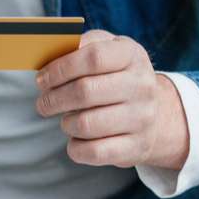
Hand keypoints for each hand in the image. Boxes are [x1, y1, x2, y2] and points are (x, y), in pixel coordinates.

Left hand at [35, 29, 189, 170]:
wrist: (156, 115)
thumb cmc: (118, 78)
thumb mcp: (108, 51)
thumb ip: (81, 46)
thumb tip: (51, 52)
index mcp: (132, 56)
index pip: (93, 57)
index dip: (60, 68)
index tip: (42, 79)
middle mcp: (142, 86)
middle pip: (85, 92)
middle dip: (54, 99)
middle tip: (43, 104)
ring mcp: (142, 118)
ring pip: (86, 124)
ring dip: (66, 124)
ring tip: (67, 121)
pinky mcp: (137, 146)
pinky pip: (94, 152)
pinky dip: (76, 148)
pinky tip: (77, 140)